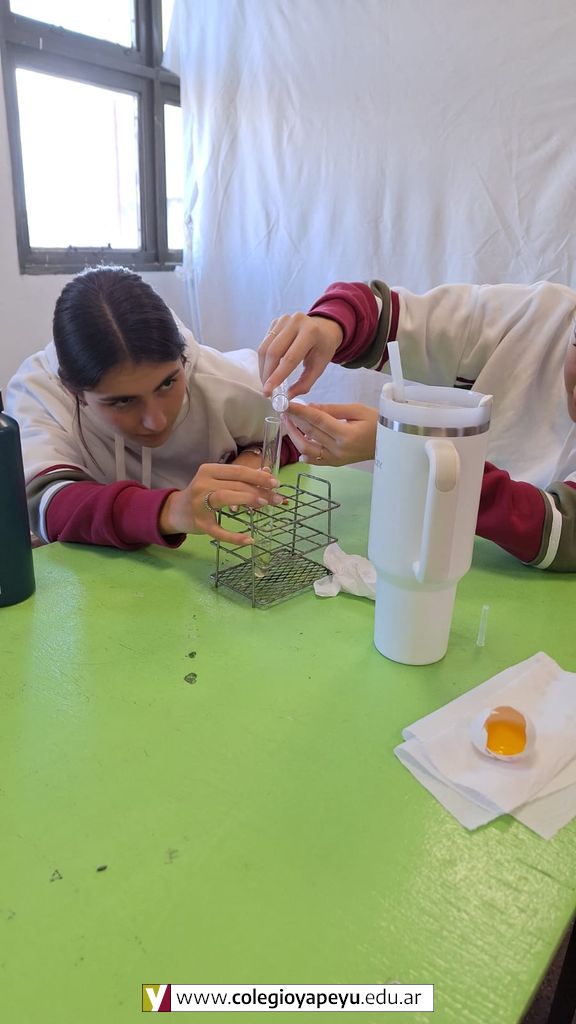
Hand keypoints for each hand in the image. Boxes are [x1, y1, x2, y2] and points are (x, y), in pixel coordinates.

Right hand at [159, 463, 283, 544]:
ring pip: (225, 498)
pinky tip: (249, 540)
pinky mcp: (200, 524)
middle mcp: (202, 484)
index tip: (275, 483)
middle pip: (234, 484)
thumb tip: (267, 474)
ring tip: (265, 505)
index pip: (237, 471)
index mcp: (208, 470)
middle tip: (277, 498)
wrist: (177, 511)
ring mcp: (199, 504)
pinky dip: (234, 536)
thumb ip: (240, 478)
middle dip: (258, 490)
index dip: (257, 476)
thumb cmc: (203, 494)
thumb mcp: (219, 481)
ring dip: (247, 500)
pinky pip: (218, 531)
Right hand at [258, 313, 342, 397]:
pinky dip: (264, 360)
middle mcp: (296, 322)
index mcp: (311, 332)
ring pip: (265, 348)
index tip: (269, 391)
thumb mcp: (320, 366)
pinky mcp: (275, 322)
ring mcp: (283, 319)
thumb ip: (305, 383)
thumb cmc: (323, 348)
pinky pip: (264, 343)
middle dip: (267, 374)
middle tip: (266, 391)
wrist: (324, 328)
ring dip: (263, 368)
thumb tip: (287, 397)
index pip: (290, 358)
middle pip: (273, 352)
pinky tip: (269, 369)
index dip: (277, 376)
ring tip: (266, 382)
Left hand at [284, 402, 377, 466]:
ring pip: (306, 449)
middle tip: (284, 409)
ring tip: (288, 423)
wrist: (389, 443)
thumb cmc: (377, 423)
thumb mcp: (357, 410)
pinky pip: (315, 460)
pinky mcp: (335, 464)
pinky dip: (304, 453)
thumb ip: (332, 409)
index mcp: (345, 434)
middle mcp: (338, 449)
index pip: (316, 420)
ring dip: (294, 435)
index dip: (299, 411)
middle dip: (294, 420)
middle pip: (309, 433)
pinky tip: (299, 443)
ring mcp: (336, 459)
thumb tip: (309, 407)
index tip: (285, 403)